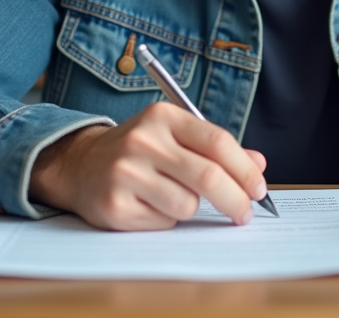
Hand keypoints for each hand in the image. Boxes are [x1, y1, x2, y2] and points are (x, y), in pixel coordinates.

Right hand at [28, 102, 268, 230]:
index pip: (217, 142)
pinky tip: (148, 205)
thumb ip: (215, 148)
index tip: (259, 189)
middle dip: (236, 200)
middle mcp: (143, 141)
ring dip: (190, 208)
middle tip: (246, 214)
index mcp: (162, 116)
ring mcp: (125, 173)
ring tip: (171, 196)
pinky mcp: (115, 206)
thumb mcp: (174, 136)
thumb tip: (259, 165)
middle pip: (208, 177)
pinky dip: (165, 219)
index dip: (245, 169)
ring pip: (187, 205)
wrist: (78, 165)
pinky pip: (163, 222)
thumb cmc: (139, 151)